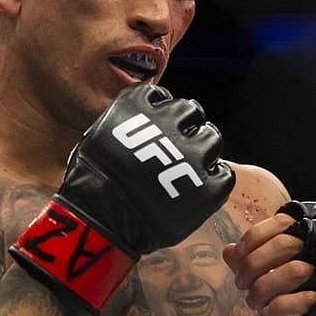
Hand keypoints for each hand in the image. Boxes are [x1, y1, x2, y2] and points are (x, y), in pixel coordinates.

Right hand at [12, 83, 235, 312]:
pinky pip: (224, 174)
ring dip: (203, 150)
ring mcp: (193, 152)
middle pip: (191, 112)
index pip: (161, 97)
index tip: (157, 127)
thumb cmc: (91, 182)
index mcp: (140, 105)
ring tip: (190, 168)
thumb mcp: (100, 137)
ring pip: (212, 139)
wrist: (101, 218)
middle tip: (177, 147)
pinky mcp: (207, 184)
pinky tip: (200, 188)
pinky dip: (214, 180)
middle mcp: (170, 121)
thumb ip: (126, 126)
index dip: (160, 113)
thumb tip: (140, 127)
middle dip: (186, 128)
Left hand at [222, 201, 315, 315]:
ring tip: (253, 301)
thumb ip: (255, 260)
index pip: (288, 219)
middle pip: (289, 242)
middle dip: (255, 263)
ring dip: (264, 287)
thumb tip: (230, 251)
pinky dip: (279, 306)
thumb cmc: (303, 304)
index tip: (239, 254)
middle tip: (240, 282)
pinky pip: (307, 299)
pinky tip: (269, 313)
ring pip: (297, 269)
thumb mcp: (275, 277)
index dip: (257, 234)